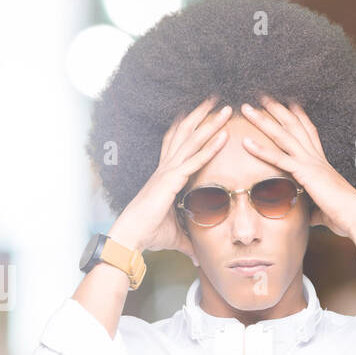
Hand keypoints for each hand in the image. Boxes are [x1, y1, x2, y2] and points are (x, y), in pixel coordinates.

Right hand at [109, 97, 229, 256]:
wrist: (130, 238)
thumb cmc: (147, 235)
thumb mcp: (174, 237)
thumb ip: (188, 242)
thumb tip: (197, 257)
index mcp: (164, 176)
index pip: (178, 144)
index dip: (189, 126)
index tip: (201, 112)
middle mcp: (165, 169)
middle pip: (184, 134)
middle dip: (200, 114)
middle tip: (216, 97)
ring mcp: (167, 173)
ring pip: (191, 141)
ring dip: (209, 123)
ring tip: (225, 107)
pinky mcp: (170, 182)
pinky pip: (193, 161)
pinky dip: (209, 148)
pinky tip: (222, 136)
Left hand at [238, 96, 355, 238]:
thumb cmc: (342, 215)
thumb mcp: (322, 207)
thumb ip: (312, 207)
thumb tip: (307, 215)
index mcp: (321, 162)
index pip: (308, 132)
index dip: (299, 116)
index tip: (289, 101)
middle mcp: (316, 157)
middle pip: (293, 126)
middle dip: (276, 109)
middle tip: (261, 94)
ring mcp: (310, 163)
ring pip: (283, 135)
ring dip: (263, 120)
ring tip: (246, 108)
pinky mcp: (305, 173)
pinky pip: (279, 159)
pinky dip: (261, 150)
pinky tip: (245, 142)